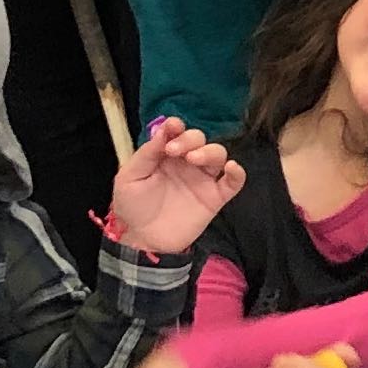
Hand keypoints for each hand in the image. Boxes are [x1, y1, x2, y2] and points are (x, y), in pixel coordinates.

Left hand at [110, 115, 243, 254]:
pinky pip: (233, 183)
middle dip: (190, 139)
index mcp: (165, 155)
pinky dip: (237, 173)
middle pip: (199, 139)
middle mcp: (186, 163)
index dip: (176, 126)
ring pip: (218, 154)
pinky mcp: (215, 198)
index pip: (177, 132)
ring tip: (194, 159)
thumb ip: (147, 154)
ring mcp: (203, 180)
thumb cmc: (133, 207)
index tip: (172, 127)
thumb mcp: (129, 178)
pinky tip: (231, 168)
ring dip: (209, 151)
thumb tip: (163, 129)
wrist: (143, 241)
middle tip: (175, 150)